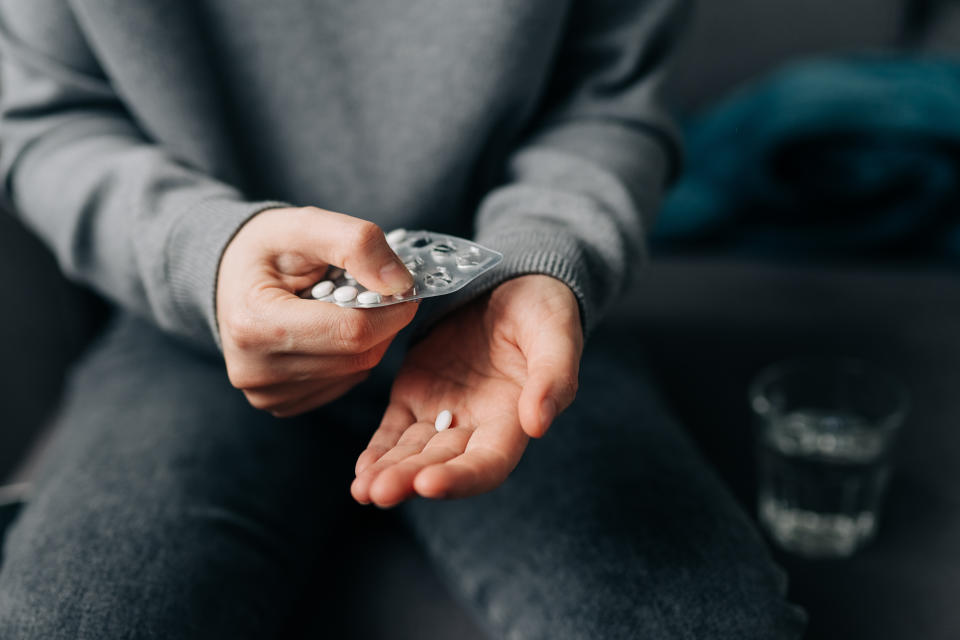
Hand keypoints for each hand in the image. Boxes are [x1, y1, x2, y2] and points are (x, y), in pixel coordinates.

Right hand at [216, 206, 417, 416]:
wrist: (229, 275)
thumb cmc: (266, 248)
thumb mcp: (305, 224)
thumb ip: (356, 243)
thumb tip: (400, 283)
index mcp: (255, 324)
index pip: (351, 331)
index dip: (391, 309)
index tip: (403, 286)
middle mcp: (257, 370)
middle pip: (358, 356)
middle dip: (381, 322)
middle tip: (375, 291)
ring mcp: (268, 394)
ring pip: (356, 372)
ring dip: (368, 339)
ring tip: (343, 306)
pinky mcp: (281, 403)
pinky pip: (343, 383)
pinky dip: (350, 356)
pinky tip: (330, 330)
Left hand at [351, 275, 582, 506]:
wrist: (511, 281)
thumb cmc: (542, 309)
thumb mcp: (557, 335)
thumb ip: (553, 378)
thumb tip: (537, 425)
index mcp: (513, 420)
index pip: (488, 462)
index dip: (461, 478)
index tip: (429, 484)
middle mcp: (476, 426)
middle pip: (443, 464)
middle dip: (411, 480)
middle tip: (379, 492)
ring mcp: (443, 412)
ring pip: (413, 452)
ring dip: (389, 473)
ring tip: (362, 490)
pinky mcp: (415, 393)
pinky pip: (394, 428)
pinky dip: (379, 449)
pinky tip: (362, 469)